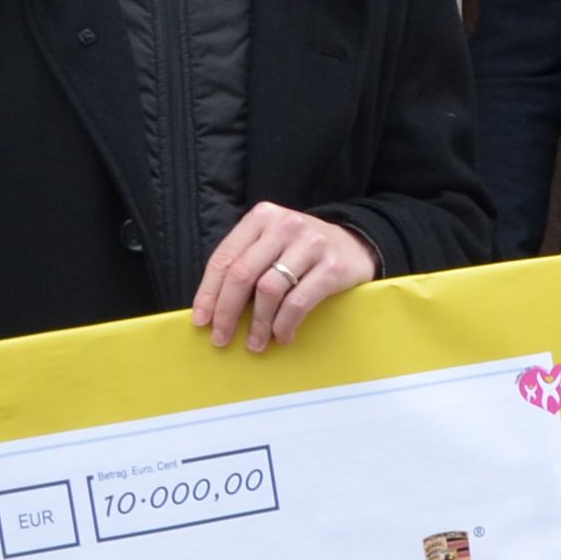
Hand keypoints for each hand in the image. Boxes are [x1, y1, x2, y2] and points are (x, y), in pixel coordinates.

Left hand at [194, 202, 375, 350]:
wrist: (358, 244)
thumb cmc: (304, 251)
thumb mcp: (272, 243)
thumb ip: (246, 262)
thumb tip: (214, 306)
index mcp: (262, 217)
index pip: (224, 258)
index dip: (209, 293)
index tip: (201, 321)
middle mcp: (285, 226)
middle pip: (242, 274)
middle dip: (227, 311)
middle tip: (221, 337)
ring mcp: (311, 244)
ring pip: (268, 290)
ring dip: (258, 323)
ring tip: (255, 342)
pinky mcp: (332, 267)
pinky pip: (298, 302)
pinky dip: (285, 324)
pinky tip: (282, 336)